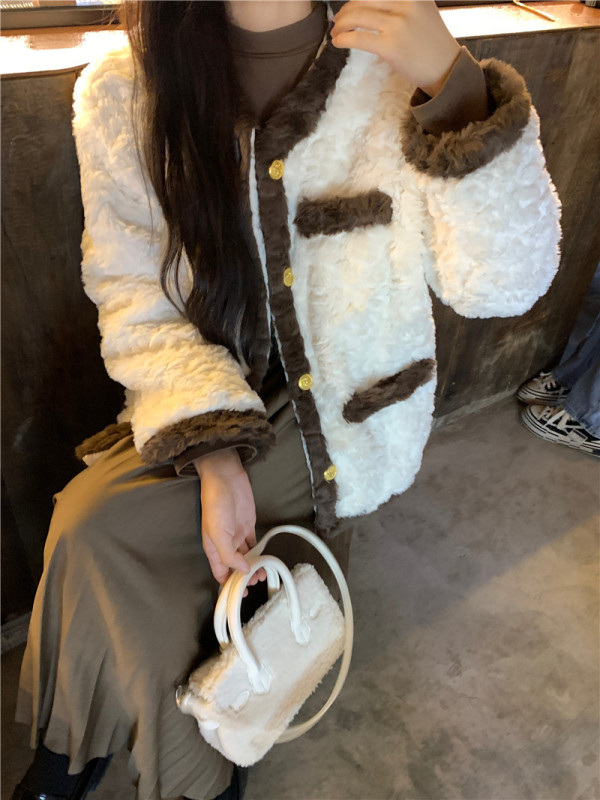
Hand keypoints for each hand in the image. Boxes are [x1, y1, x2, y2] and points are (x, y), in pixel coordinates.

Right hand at [195, 449, 263, 589]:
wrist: (225, 479)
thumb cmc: (216, 505)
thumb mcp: (218, 534)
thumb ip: (229, 555)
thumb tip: (243, 570)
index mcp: (213, 547)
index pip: (220, 572)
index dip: (227, 585)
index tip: (238, 596)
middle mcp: (224, 543)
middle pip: (234, 566)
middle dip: (243, 577)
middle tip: (255, 585)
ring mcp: (237, 534)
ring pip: (245, 557)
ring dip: (253, 567)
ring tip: (262, 575)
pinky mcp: (248, 526)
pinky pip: (253, 544)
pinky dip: (258, 553)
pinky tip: (264, 560)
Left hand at [331, 0, 460, 96]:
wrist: (446, 68)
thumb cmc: (431, 41)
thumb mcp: (421, 8)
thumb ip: (399, 2)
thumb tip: (368, 3)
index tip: (349, 5)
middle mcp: (406, 3)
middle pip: (363, 0)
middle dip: (345, 10)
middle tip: (338, 19)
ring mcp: (398, 25)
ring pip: (357, 17)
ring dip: (341, 24)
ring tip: (336, 31)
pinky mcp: (391, 47)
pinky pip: (358, 38)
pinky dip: (343, 38)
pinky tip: (338, 41)